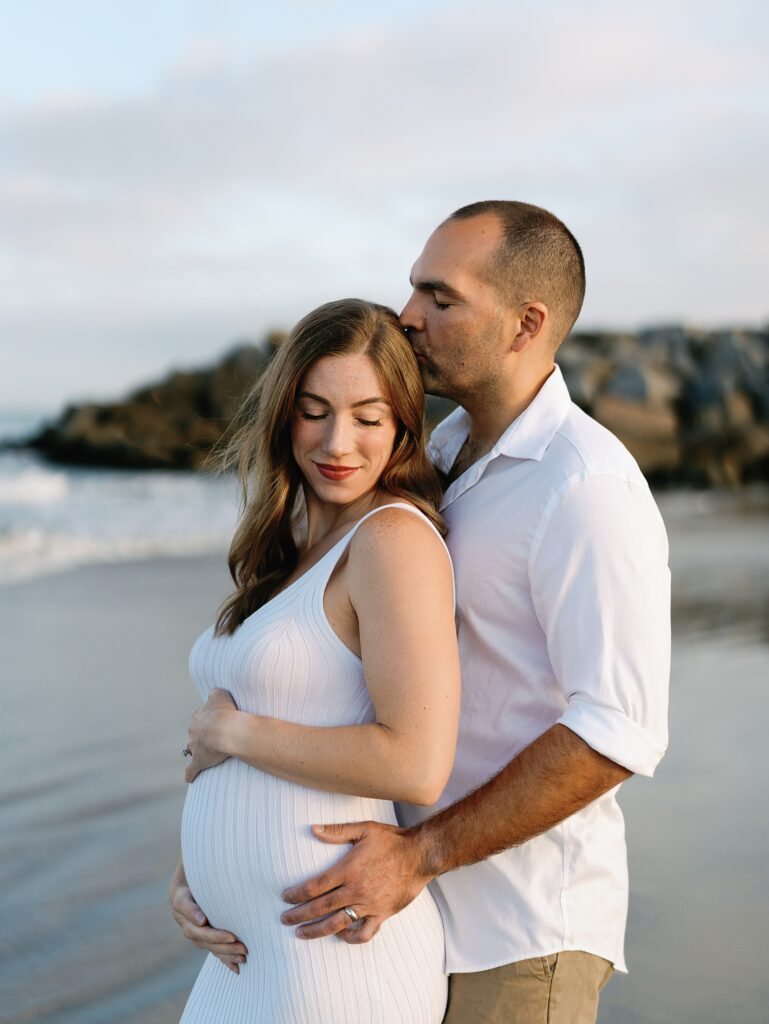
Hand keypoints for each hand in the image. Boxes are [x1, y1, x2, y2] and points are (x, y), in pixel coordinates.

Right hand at [169, 864, 247, 974]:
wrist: (199, 875)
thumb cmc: (204, 865)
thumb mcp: (202, 861)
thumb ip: (208, 865)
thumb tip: (220, 870)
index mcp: (180, 896)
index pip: (184, 904)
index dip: (193, 913)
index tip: (203, 920)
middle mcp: (183, 915)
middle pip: (197, 931)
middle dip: (216, 938)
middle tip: (235, 940)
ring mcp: (191, 927)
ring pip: (205, 944)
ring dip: (223, 951)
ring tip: (243, 953)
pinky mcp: (203, 936)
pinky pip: (211, 949)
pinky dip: (224, 959)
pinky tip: (237, 968)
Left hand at [184, 688, 237, 782]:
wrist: (226, 730)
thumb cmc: (226, 712)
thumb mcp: (220, 694)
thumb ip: (215, 693)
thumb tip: (213, 694)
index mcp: (198, 716)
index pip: (200, 717)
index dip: (209, 719)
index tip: (218, 721)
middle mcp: (193, 731)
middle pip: (196, 733)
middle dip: (203, 734)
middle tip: (217, 736)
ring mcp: (195, 746)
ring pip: (194, 748)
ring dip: (199, 750)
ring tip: (210, 753)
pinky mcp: (199, 761)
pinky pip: (192, 769)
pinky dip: (190, 773)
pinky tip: (190, 778)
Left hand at [280, 820, 432, 943]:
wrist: (420, 855)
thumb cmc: (391, 840)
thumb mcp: (364, 829)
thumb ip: (337, 831)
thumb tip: (313, 829)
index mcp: (348, 869)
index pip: (314, 886)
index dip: (296, 894)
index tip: (285, 897)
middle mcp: (355, 890)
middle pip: (320, 907)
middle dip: (298, 915)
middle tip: (284, 919)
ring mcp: (368, 905)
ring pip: (336, 923)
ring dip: (316, 930)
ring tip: (301, 934)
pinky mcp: (382, 914)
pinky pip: (363, 933)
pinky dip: (350, 938)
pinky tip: (341, 935)